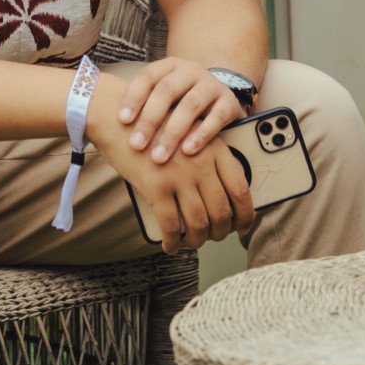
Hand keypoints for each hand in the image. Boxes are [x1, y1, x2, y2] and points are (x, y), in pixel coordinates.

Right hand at [89, 76, 254, 254]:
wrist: (118, 118)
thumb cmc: (153, 128)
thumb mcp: (189, 134)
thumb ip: (208, 158)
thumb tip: (221, 195)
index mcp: (214, 149)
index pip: (240, 188)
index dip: (245, 214)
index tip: (242, 227)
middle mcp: (201, 163)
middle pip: (222, 211)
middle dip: (221, 232)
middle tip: (215, 237)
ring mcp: (179, 176)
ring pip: (199, 223)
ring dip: (198, 240)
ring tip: (193, 242)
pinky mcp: (156, 187)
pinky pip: (171, 226)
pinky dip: (173, 242)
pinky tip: (170, 246)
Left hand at [116, 58, 247, 164]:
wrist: (219, 98)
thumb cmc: (179, 103)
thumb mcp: (162, 98)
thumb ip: (142, 106)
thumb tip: (103, 124)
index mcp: (169, 67)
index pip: (148, 77)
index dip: (134, 97)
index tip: (122, 121)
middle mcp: (191, 71)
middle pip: (167, 91)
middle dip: (150, 120)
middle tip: (137, 145)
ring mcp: (211, 85)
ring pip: (190, 105)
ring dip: (173, 132)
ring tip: (159, 156)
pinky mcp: (229, 102)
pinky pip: (216, 118)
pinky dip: (201, 135)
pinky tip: (188, 151)